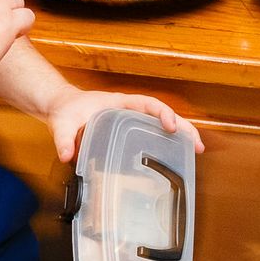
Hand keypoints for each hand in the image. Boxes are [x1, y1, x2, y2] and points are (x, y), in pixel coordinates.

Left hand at [42, 88, 202, 163]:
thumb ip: (63, 139)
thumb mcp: (61, 122)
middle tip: (198, 145)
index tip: (172, 126)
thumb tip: (66, 156)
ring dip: (180, 135)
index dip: (163, 113)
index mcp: (118, 103)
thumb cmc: (65, 110)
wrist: (61, 108)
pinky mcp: (128, 133)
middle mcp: (129, 110)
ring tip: (196, 151)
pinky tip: (175, 158)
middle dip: (183, 127)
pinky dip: (166, 143)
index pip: (148, 103)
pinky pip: (151, 135)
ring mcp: (130, 121)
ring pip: (160, 125)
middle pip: (163, 114)